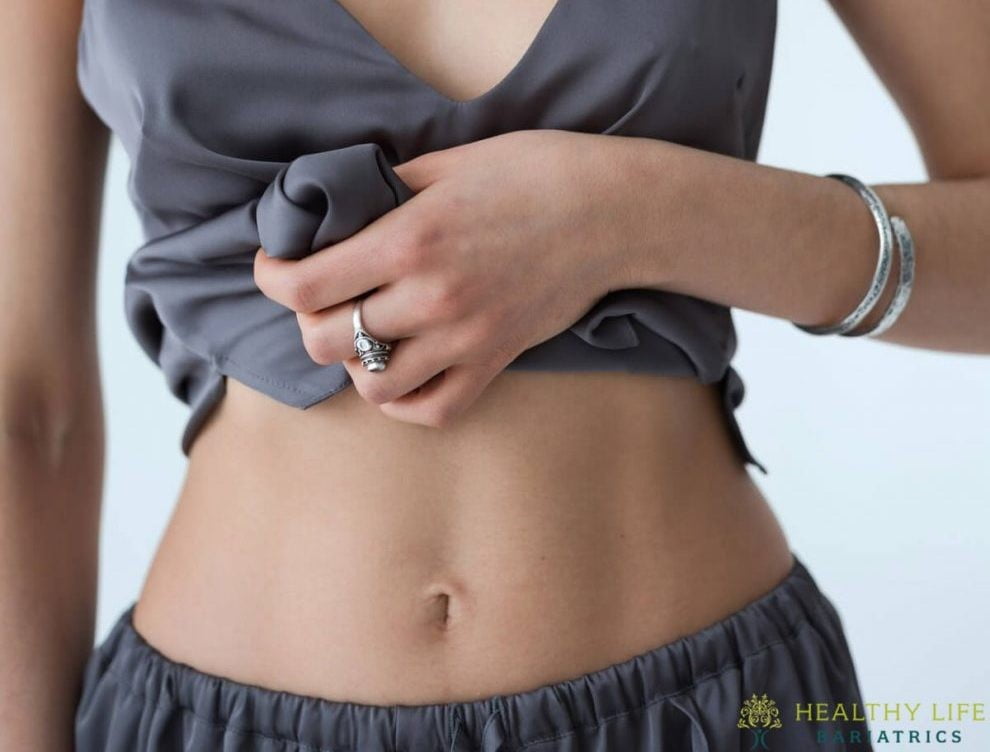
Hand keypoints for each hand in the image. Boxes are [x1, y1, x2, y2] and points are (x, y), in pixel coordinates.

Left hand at [254, 129, 632, 427]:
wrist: (612, 212)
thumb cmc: (533, 174)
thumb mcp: (447, 163)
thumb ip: (385, 191)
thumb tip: (336, 211)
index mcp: (409, 241)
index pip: (305, 286)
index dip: (271, 277)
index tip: (274, 265)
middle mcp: (430, 298)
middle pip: (326, 339)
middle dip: (307, 320)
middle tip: (320, 298)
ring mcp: (465, 339)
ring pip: (372, 386)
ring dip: (352, 364)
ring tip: (362, 337)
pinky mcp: (495, 362)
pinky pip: (433, 410)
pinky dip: (403, 402)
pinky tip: (399, 373)